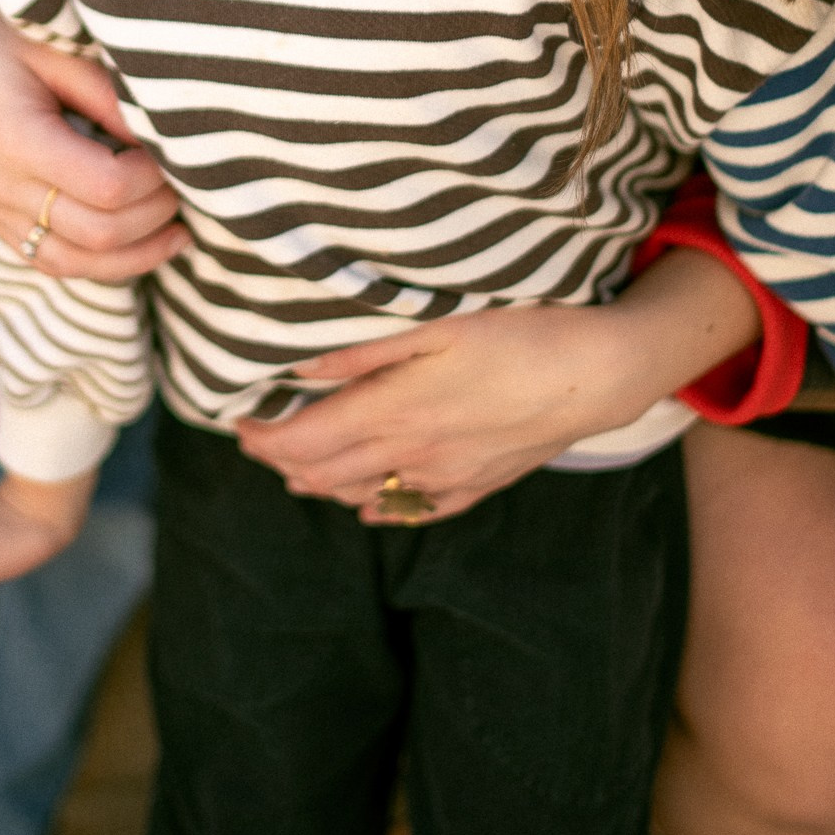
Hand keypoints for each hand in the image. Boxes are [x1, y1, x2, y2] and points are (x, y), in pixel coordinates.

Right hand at [0, 0, 184, 278]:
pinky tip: (138, 245)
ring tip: (178, 232)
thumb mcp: (56, 51)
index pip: (107, 187)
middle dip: (154, 216)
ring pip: (76, 263)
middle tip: (185, 186)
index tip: (171, 153)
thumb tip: (163, 139)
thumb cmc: (1, 41)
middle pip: (98, 233)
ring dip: (136, 255)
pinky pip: (53, 262)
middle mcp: (2, 185)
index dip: (152, 178)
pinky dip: (101, 263)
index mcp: (18, 137)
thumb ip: (108, 97)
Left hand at [235, 246, 760, 521]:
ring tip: (296, 466)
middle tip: (255, 441)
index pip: (304, 441)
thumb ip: (364, 350)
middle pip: (325, 475)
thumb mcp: (436, 324)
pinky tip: (368, 503)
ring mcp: (446, 478)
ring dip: (321, 484)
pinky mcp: (478, 485)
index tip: (237, 421)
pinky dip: (379, 506)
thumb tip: (299, 364)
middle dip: (281, 461)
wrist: (597, 374)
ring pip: (364, 496)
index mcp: (395, 412)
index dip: (262, 438)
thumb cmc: (519, 333)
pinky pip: (415, 510)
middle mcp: (413, 455)